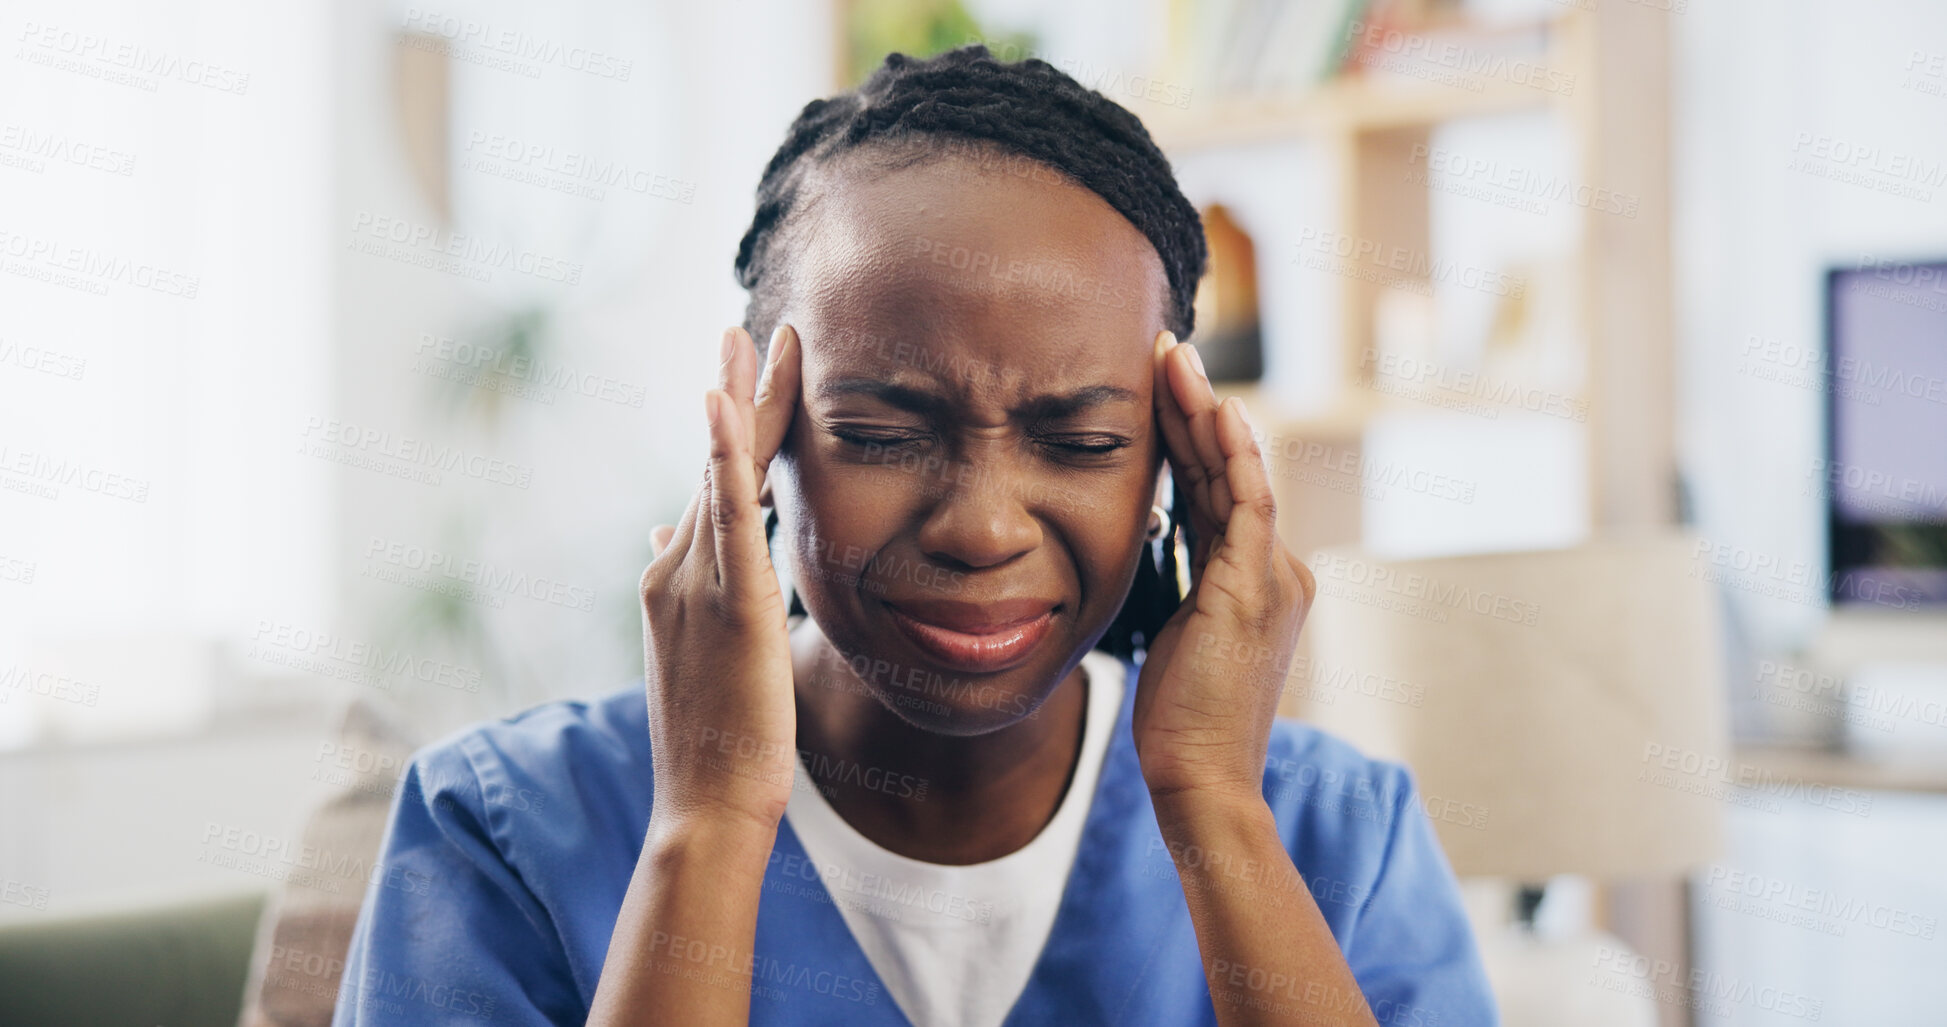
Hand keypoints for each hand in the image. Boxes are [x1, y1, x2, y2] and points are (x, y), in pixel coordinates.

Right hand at [639, 323, 802, 834]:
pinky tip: (722, 404)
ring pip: (719, 472)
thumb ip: (683, 586)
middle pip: (711, 461)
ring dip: (733, 398)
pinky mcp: (732, 602)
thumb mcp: (697, 651)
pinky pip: (728, 515)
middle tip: (743, 326)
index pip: (710, 485)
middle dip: (730, 390)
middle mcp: (676, 569)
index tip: (744, 374)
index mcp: (676, 579)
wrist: (706, 806)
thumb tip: (659, 532)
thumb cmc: (714, 742)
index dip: (730, 428)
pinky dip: (725, 455)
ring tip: (743, 335)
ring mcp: (698, 582)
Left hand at [1131, 331, 1315, 804]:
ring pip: (1237, 473)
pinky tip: (1214, 409)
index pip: (1215, 488)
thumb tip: (1148, 552)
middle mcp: (1275, 569)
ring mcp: (1272, 576)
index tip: (1157, 386)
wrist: (1203, 777)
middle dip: (1195, 405)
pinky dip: (1231, 454)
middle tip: (1165, 347)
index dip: (1186, 435)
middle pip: (1228, 468)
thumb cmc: (1179, 721)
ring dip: (1205, 411)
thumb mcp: (1177, 637)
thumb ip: (1180, 589)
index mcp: (1255, 579)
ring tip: (1176, 358)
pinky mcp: (1254, 588)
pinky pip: (1245, 504)